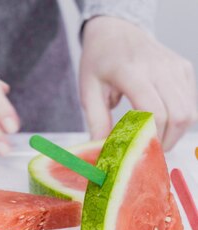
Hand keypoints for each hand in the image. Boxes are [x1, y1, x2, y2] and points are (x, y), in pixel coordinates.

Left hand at [80, 16, 196, 150]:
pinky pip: (190, 102)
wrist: (115, 30)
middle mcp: (158, 67)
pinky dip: (178, 118)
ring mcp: (175, 66)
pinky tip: (159, 119)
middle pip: (177, 115)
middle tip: (148, 151)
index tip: (137, 151)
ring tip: (153, 137)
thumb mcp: (88, 90)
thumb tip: (103, 149)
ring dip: (174, 133)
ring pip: (189, 112)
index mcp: (130, 71)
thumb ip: (97, 120)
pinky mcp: (184, 68)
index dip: (149, 137)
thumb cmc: (99, 62)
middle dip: (164, 141)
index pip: (153, 111)